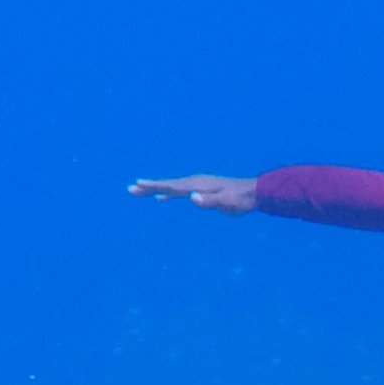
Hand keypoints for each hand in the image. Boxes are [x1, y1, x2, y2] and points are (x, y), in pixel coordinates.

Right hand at [130, 174, 259, 213]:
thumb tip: (192, 198)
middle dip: (149, 187)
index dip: (154, 186)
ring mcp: (197, 185)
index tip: (138, 185)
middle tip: (130, 189)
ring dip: (155, 189)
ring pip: (171, 187)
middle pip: (167, 185)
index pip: (171, 186)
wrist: (253, 193)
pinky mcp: (201, 190)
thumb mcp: (225, 202)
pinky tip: (163, 198)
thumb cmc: (239, 200)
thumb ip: (209, 201)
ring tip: (140, 191)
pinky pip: (179, 191)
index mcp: (197, 185)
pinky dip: (168, 193)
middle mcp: (194, 182)